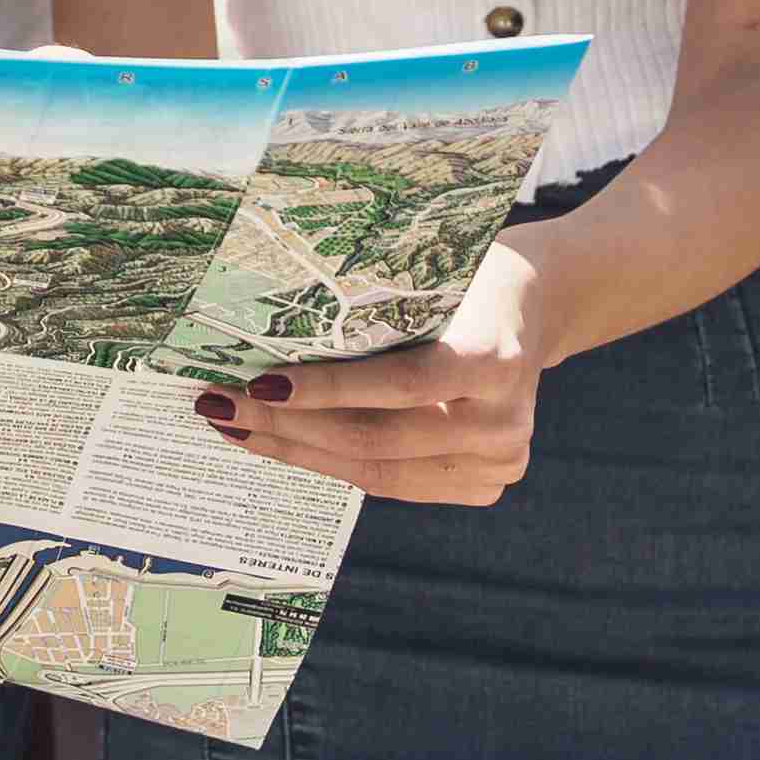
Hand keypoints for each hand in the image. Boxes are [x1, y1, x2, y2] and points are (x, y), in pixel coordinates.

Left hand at [203, 247, 546, 502]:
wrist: (539, 304)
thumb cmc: (471, 277)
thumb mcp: (436, 275)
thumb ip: (379, 309)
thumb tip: (268, 326)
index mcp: (494, 359)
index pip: (399, 384)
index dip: (326, 390)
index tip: (258, 384)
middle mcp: (503, 423)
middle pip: (376, 438)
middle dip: (288, 426)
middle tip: (220, 406)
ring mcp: (499, 461)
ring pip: (376, 470)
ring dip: (298, 452)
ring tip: (238, 430)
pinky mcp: (486, 483)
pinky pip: (393, 482)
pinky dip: (334, 466)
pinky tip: (286, 446)